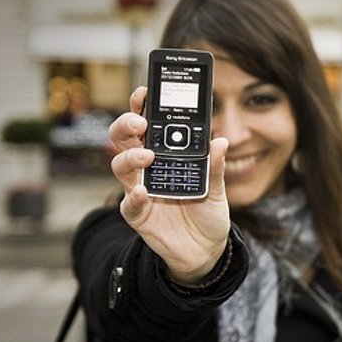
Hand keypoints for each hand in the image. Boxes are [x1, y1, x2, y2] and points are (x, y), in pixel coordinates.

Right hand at [108, 86, 230, 283]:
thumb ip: (216, 167)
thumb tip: (220, 142)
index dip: (142, 106)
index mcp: (167, 155)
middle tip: (140, 122)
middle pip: (125, 139)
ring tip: (147, 155)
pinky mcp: (138, 214)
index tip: (145, 92)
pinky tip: (142, 191)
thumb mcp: (219, 188)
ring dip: (130, 157)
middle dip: (127, 125)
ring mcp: (140, 189)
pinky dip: (132, 196)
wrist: (206, 249)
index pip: (149, 124)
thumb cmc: (208, 213)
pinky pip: (128, 203)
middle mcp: (149, 168)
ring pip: (121, 166)